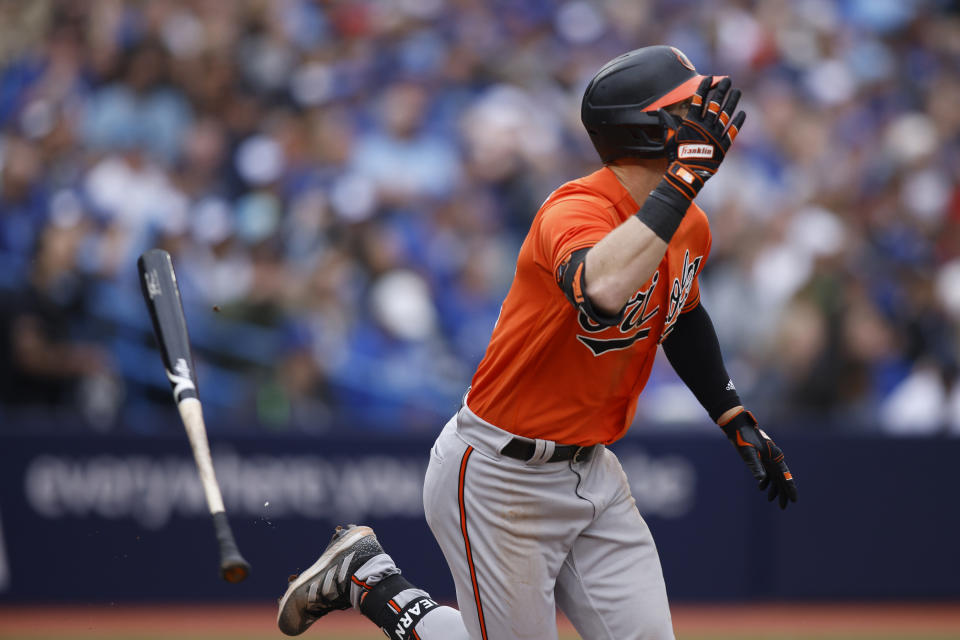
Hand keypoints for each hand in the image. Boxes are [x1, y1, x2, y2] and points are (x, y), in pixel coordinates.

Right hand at [660, 76, 745, 200]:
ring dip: (732, 102)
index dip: (704, 88)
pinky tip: (743, 113)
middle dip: (721, 90)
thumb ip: (666, 122)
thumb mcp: (669, 137)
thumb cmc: (676, 155)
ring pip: (726, 114)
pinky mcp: (723, 145)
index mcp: (692, 122)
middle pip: (715, 104)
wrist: (687, 172)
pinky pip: (732, 131)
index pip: (699, 100)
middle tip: (728, 80)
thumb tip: (659, 110)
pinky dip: (738, 122)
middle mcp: (705, 125)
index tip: (709, 79)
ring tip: (737, 92)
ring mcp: (715, 135)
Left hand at [720, 410, 797, 509]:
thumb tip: (761, 480)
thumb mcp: (749, 453)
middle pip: (782, 479)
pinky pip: (767, 472)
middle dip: (783, 493)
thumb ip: (755, 466)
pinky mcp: (762, 458)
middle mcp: (774, 458)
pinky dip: (766, 481)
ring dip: (774, 489)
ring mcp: (768, 458)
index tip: (794, 500)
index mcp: (775, 457)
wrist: (738, 427)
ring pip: (775, 477)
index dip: (790, 489)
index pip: (786, 476)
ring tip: (771, 500)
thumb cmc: (744, 438)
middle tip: (783, 507)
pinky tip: (761, 488)